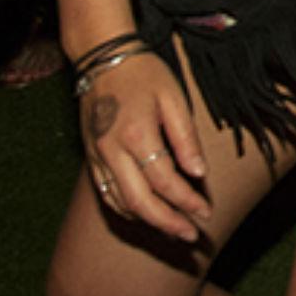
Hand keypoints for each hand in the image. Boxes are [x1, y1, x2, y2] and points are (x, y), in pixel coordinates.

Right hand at [79, 51, 211, 243]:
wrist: (103, 58)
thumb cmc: (145, 74)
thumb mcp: (174, 98)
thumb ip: (186, 138)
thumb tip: (198, 174)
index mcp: (137, 135)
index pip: (166, 182)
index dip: (187, 202)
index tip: (206, 213)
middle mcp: (113, 152)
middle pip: (140, 202)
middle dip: (168, 223)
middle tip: (191, 236)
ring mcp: (97, 157)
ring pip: (120, 203)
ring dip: (147, 222)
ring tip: (173, 230)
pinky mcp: (90, 158)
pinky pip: (106, 194)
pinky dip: (125, 210)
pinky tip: (144, 214)